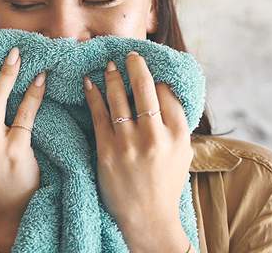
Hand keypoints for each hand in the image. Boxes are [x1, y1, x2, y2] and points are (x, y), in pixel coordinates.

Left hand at [83, 51, 192, 251]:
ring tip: (108, 65)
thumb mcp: (183, 153)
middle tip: (129, 54)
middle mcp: (155, 136)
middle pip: (145, 88)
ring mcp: (129, 143)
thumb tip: (166, 90)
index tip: (148, 66)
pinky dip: (93, 95)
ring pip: (118, 98)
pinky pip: (98, 114)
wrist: (147, 218)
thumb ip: (176, 123)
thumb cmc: (165, 183)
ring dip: (112, 77)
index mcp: (178, 135)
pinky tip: (88, 83)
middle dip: (136, 66)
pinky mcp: (107, 151)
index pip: (167, 93)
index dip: (156, 77)